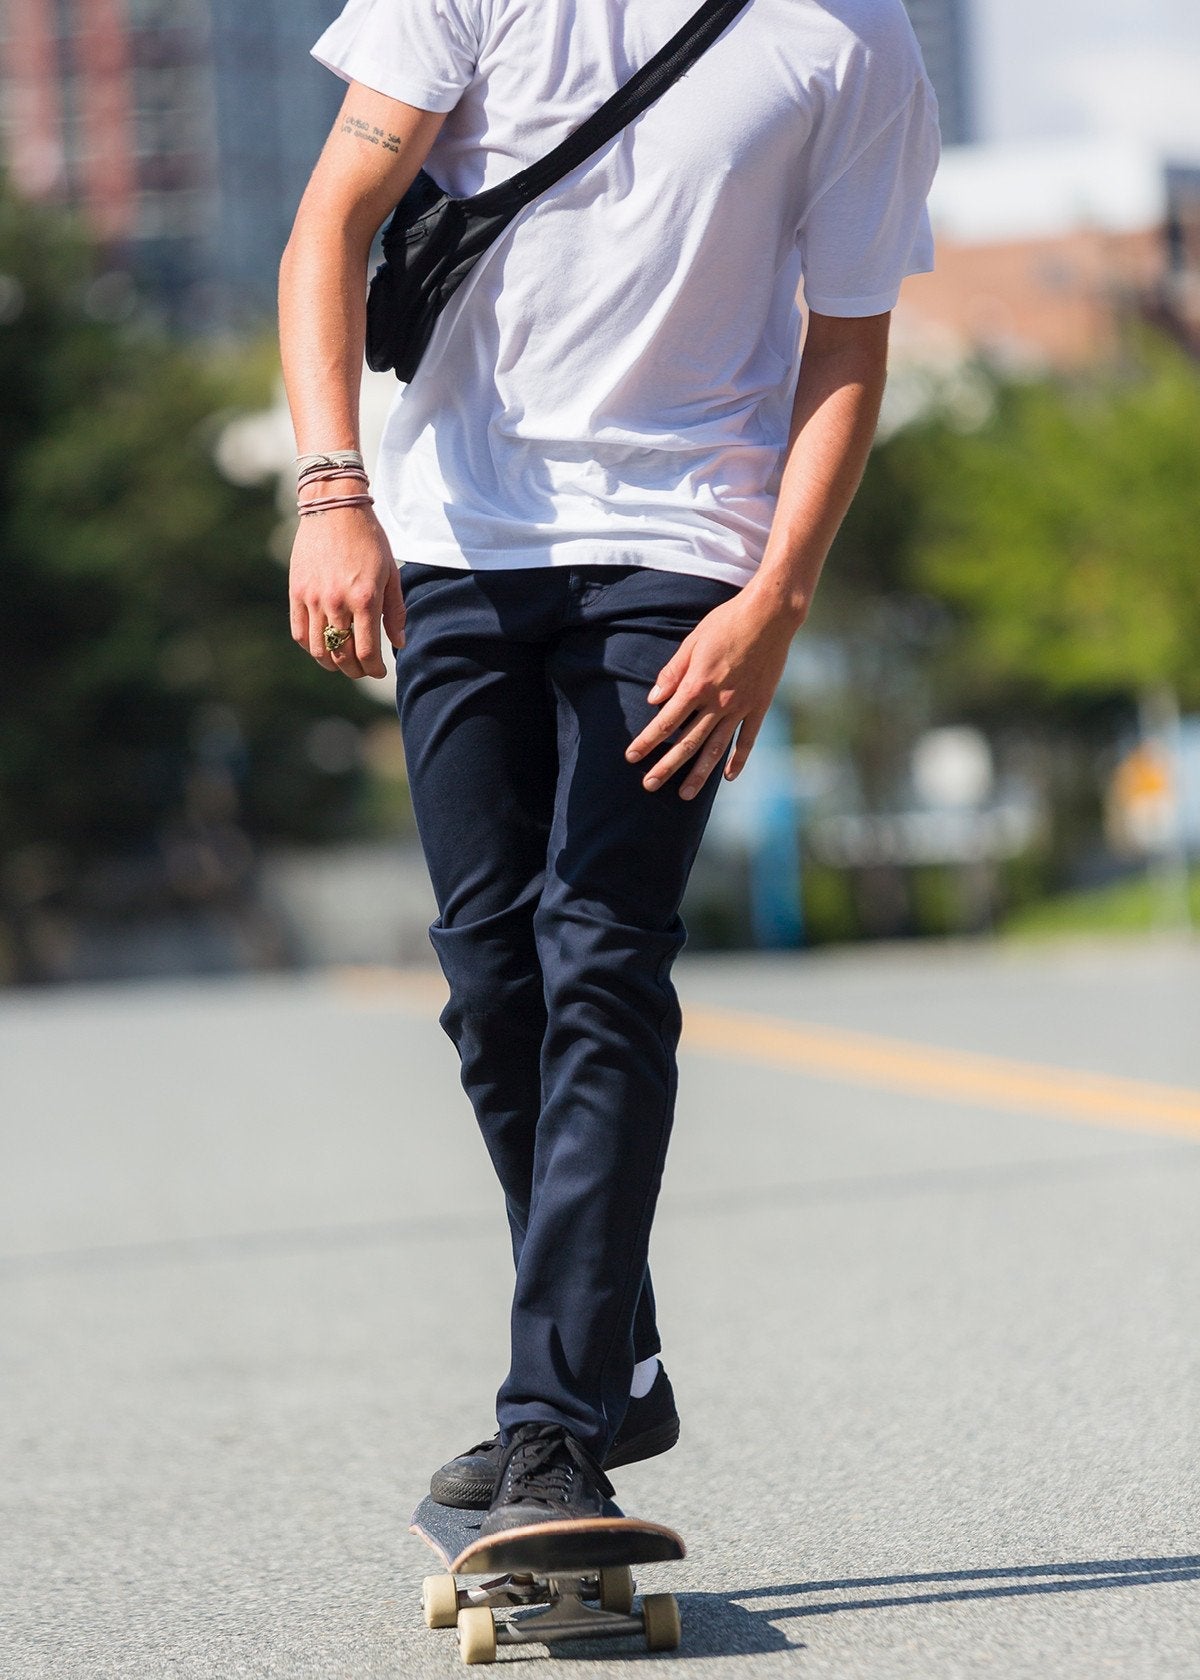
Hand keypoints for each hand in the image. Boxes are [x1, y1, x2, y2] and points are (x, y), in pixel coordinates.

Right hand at [288, 502, 405, 678]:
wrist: (334, 507)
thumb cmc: (369, 539)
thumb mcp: (391, 572)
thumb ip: (395, 611)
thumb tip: (398, 643)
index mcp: (365, 599)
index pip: (367, 651)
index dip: (374, 668)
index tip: (379, 671)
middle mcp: (337, 603)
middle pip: (343, 655)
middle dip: (355, 670)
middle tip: (362, 670)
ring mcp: (313, 599)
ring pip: (320, 649)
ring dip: (332, 664)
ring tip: (343, 662)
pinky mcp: (297, 592)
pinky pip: (300, 632)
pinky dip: (311, 646)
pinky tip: (323, 646)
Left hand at [624, 587, 797, 798]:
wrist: (770, 615)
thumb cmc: (727, 623)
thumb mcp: (693, 642)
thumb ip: (672, 672)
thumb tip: (653, 699)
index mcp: (697, 686)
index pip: (665, 722)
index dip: (646, 741)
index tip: (632, 757)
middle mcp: (718, 702)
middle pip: (687, 742)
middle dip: (666, 766)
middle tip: (649, 785)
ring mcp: (740, 707)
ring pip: (716, 748)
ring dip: (699, 774)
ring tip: (684, 795)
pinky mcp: (759, 705)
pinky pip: (747, 739)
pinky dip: (738, 760)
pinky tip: (728, 777)